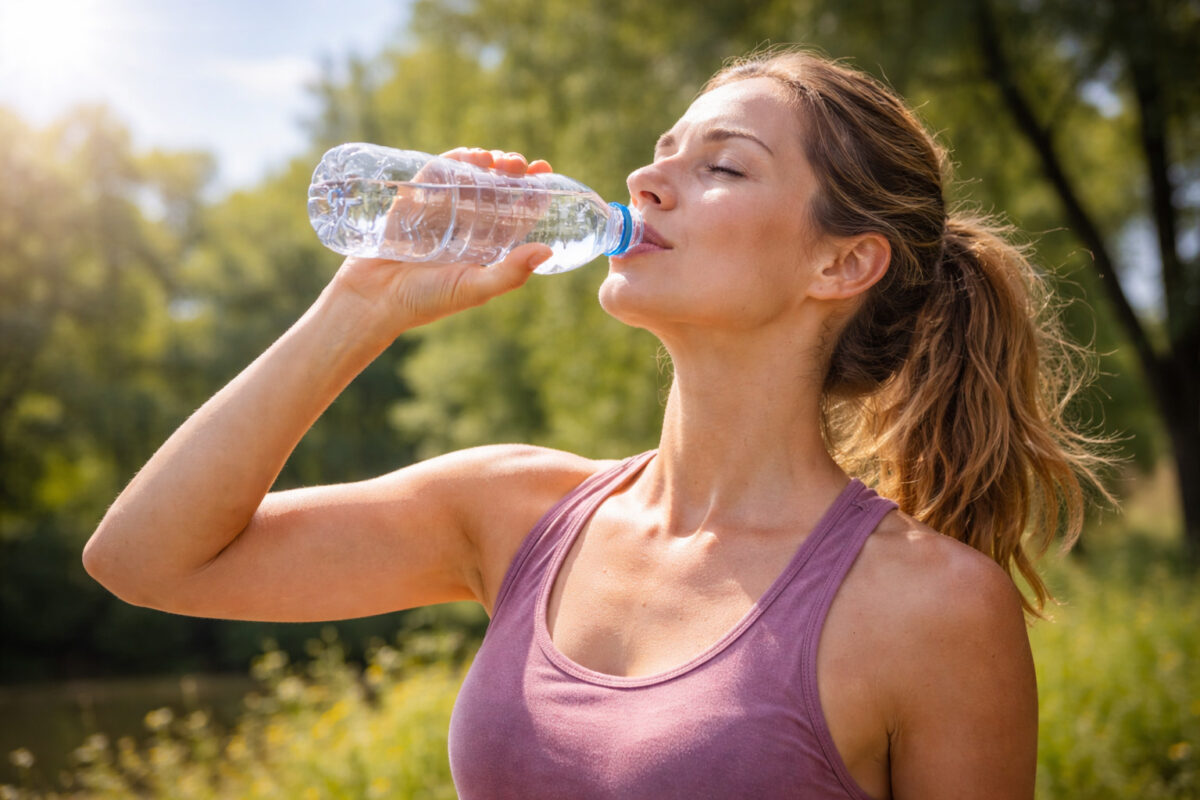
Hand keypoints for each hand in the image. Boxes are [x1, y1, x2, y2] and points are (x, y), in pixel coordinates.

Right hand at [329, 148, 554, 335]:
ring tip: (496, 158)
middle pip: (498, 189)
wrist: (374, 298)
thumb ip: (509, 274)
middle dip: (511, 172)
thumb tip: (547, 251)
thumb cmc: (427, 300)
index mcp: (487, 246)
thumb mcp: (473, 288)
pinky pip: (438, 173)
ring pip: (471, 177)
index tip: (545, 173)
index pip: (517, 213)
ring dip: (486, 162)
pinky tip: (469, 156)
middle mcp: (468, 225)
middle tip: (518, 164)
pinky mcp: (415, 199)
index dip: (533, 192)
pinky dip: (455, 160)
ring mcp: (442, 210)